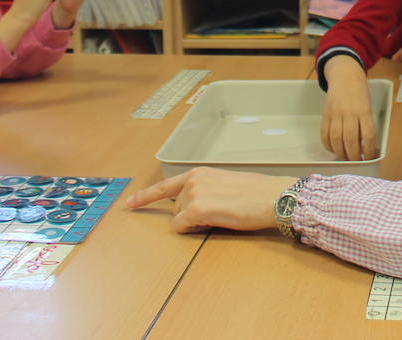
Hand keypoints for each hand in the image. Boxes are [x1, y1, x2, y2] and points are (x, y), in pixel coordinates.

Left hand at [125, 167, 296, 232]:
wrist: (272, 197)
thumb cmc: (255, 194)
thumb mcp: (224, 186)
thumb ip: (204, 192)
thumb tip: (193, 209)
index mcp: (199, 173)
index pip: (165, 185)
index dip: (144, 197)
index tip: (128, 204)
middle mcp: (192, 180)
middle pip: (175, 208)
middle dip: (189, 216)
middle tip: (217, 214)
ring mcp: (193, 193)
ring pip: (179, 218)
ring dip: (194, 222)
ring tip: (221, 215)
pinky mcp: (197, 208)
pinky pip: (182, 226)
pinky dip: (192, 229)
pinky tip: (213, 222)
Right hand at [321, 55, 377, 160]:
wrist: (345, 76)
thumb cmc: (360, 93)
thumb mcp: (368, 106)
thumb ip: (366, 124)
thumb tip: (364, 146)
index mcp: (364, 111)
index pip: (368, 136)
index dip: (369, 151)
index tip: (369, 158)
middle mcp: (350, 113)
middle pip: (351, 140)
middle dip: (354, 156)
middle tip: (356, 161)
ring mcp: (336, 113)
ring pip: (337, 139)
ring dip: (341, 153)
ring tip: (345, 158)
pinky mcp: (325, 114)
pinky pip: (325, 134)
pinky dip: (328, 145)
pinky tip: (334, 149)